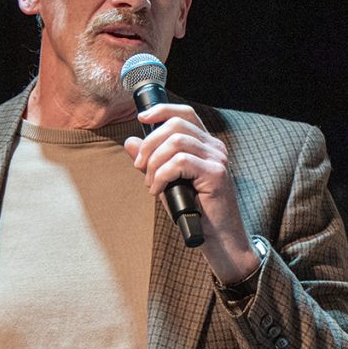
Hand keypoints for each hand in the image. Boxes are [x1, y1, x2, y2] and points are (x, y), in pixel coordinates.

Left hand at [123, 103, 258, 283]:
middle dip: (150, 144)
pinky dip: (161, 175)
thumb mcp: (165, 181)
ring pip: (175, 143)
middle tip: (140, 166)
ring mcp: (217, 159)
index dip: (162, 110)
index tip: (141, 118)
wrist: (217, 238)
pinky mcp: (216, 174)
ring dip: (154, 163)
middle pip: (175, 125)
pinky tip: (158, 190)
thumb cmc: (193, 211)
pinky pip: (179, 162)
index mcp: (205, 145)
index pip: (185, 114)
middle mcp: (214, 147)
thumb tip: (130, 141)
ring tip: (151, 183)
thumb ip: (150, 161)